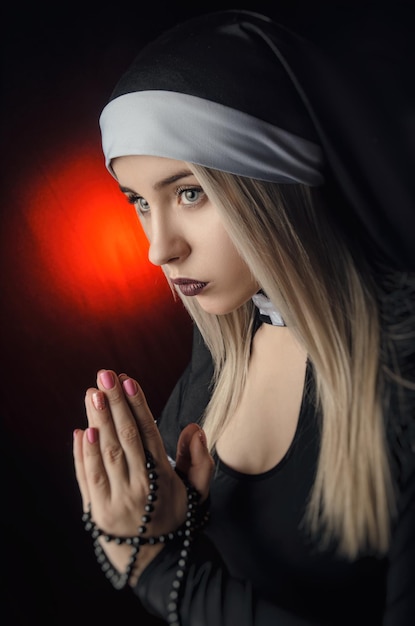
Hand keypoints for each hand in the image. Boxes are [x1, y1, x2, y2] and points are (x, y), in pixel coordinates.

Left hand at [73, 369, 212, 584]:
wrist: (156, 564)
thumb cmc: (175, 520)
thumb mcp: (197, 492)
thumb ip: (199, 460)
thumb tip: (195, 428)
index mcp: (163, 478)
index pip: (148, 433)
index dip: (137, 406)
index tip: (128, 380)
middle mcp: (139, 486)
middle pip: (125, 438)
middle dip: (114, 404)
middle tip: (104, 376)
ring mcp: (117, 500)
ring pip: (105, 455)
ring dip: (97, 422)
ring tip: (92, 394)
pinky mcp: (97, 512)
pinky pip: (89, 479)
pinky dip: (83, 455)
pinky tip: (81, 431)